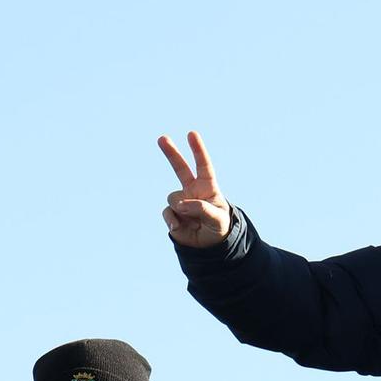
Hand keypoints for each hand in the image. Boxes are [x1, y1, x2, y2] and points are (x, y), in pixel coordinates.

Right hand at [158, 131, 232, 246]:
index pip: (203, 166)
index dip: (198, 150)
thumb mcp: (217, 219)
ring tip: (192, 220)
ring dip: (182, 209)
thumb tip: (181, 205)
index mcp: (207, 187)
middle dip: (171, 153)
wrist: (209, 246)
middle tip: (161, 138)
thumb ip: (201, 209)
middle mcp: (192, 190)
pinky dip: (172, 220)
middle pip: (180, 168)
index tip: (192, 134)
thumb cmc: (218, 228)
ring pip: (174, 198)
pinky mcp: (172, 213)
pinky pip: (167, 212)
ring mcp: (181, 201)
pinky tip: (179, 227)